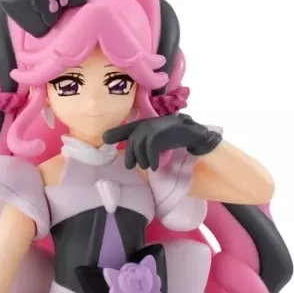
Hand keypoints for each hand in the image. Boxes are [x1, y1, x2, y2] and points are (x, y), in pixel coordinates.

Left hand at [103, 114, 221, 170]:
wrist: (188, 132)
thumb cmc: (169, 137)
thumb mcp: (152, 140)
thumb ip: (139, 145)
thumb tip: (127, 159)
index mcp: (140, 126)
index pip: (123, 130)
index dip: (113, 134)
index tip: (105, 139)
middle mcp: (143, 126)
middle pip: (131, 146)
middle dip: (132, 159)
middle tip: (139, 165)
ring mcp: (150, 129)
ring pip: (139, 151)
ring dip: (144, 162)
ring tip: (149, 165)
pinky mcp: (157, 135)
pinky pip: (149, 152)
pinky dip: (152, 162)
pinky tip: (155, 166)